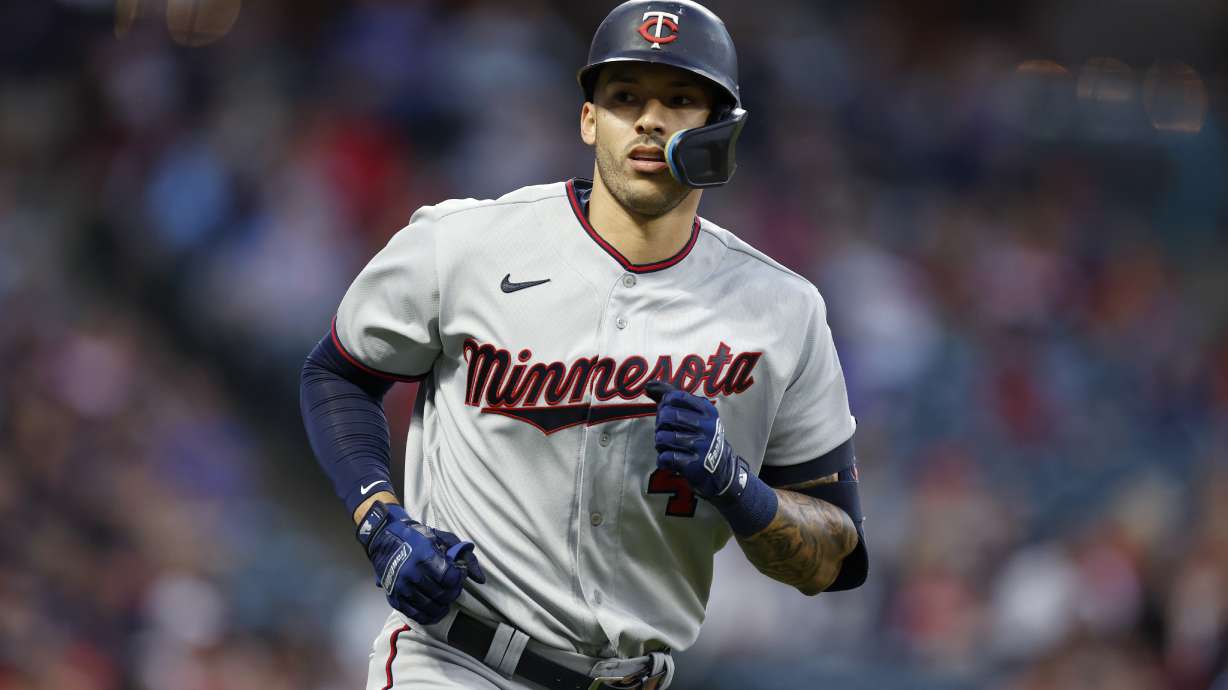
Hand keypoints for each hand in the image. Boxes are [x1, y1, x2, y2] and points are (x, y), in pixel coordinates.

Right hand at [356, 502, 485, 623]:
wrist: (383, 538)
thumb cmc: (417, 537)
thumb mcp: (443, 538)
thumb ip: (465, 555)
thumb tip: (480, 579)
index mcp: (424, 556)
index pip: (450, 578)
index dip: (458, 579)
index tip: (457, 575)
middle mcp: (411, 573)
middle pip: (441, 594)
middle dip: (452, 593)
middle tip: (453, 588)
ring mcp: (401, 587)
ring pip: (430, 606)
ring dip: (443, 606)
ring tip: (446, 601)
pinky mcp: (394, 597)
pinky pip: (415, 614)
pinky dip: (429, 617)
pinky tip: (436, 612)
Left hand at [645, 381, 749, 501]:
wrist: (720, 470)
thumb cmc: (700, 437)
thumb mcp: (694, 414)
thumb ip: (671, 397)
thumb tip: (648, 384)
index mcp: (706, 410)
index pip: (676, 397)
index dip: (664, 404)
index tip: (666, 412)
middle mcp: (706, 426)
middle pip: (667, 416)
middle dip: (660, 424)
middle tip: (664, 431)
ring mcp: (701, 445)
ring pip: (663, 438)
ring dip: (660, 443)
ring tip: (667, 446)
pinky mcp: (694, 464)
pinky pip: (665, 457)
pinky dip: (662, 459)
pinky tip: (670, 460)